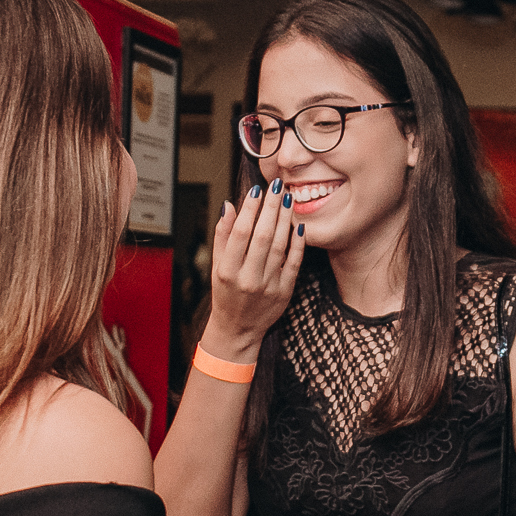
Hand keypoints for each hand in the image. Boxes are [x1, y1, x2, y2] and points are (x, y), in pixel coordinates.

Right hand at [204, 181, 303, 357]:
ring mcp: (268, 286)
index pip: (240, 233)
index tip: (257, 190)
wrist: (238, 329)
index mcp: (228, 270)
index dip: (250, 210)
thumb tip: (228, 206)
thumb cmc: (226, 295)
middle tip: (278, 186)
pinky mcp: (284, 292)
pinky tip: (298, 225)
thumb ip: (222, 236)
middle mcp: (248, 278)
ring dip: (285, 220)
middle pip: (263, 236)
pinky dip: (297, 243)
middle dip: (271, 208)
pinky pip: (293, 263)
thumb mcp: (216, 267)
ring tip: (288, 199)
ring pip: (279, 246)